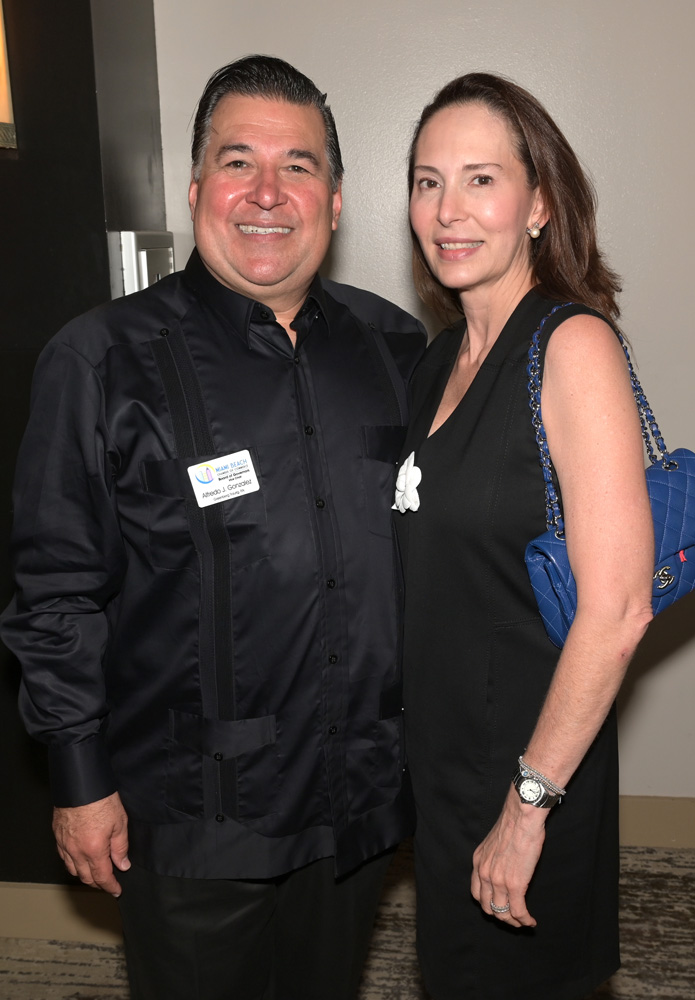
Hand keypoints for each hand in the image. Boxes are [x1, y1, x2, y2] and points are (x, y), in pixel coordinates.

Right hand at [53, 792, 129, 896]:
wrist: (80, 783)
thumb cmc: (101, 799)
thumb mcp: (120, 822)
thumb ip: (121, 847)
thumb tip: (123, 864)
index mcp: (94, 849)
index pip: (102, 877)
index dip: (110, 886)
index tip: (116, 891)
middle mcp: (76, 851)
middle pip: (85, 877)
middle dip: (98, 883)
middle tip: (107, 883)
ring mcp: (64, 844)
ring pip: (72, 869)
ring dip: (84, 875)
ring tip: (94, 873)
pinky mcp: (57, 835)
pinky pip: (63, 857)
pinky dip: (72, 863)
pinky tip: (79, 859)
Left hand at [471, 785, 546, 927]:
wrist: (522, 816)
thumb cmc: (514, 824)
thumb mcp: (494, 842)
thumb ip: (494, 858)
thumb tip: (504, 867)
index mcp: (478, 862)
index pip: (477, 893)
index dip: (487, 904)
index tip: (499, 907)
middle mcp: (484, 873)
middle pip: (487, 907)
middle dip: (500, 916)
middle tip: (512, 918)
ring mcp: (498, 881)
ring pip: (503, 912)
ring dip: (513, 921)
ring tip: (523, 922)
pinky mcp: (515, 884)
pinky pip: (518, 910)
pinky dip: (524, 920)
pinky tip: (531, 921)